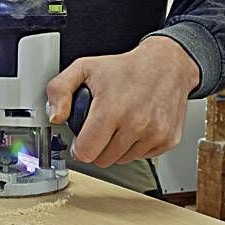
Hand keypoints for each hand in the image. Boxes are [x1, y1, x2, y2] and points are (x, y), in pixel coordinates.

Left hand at [46, 36, 199, 166]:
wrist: (167, 64)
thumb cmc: (126, 68)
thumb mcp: (84, 68)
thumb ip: (59, 90)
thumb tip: (55, 116)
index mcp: (113, 109)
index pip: (86, 152)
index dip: (79, 147)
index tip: (82, 138)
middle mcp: (137, 124)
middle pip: (103, 159)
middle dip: (97, 146)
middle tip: (102, 126)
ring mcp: (155, 134)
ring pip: (122, 160)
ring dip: (116, 147)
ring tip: (120, 123)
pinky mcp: (168, 140)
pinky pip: (142, 156)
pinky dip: (136, 146)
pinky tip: (137, 126)